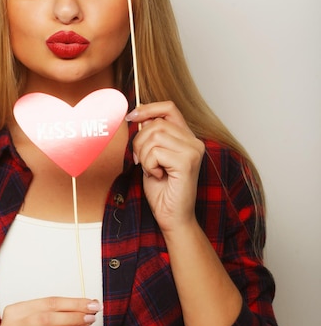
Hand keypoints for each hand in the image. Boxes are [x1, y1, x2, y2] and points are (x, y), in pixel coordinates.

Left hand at [126, 101, 204, 233]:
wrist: (173, 217)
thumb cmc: (162, 190)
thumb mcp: (152, 157)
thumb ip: (150, 137)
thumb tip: (140, 117)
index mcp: (187, 138)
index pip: (169, 108)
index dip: (148, 108)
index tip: (131, 116)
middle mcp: (194, 141)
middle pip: (156, 123)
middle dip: (139, 142)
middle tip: (141, 161)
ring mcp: (193, 151)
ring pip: (154, 136)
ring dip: (144, 155)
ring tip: (151, 170)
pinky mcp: (187, 162)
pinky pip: (155, 152)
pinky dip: (149, 165)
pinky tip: (157, 176)